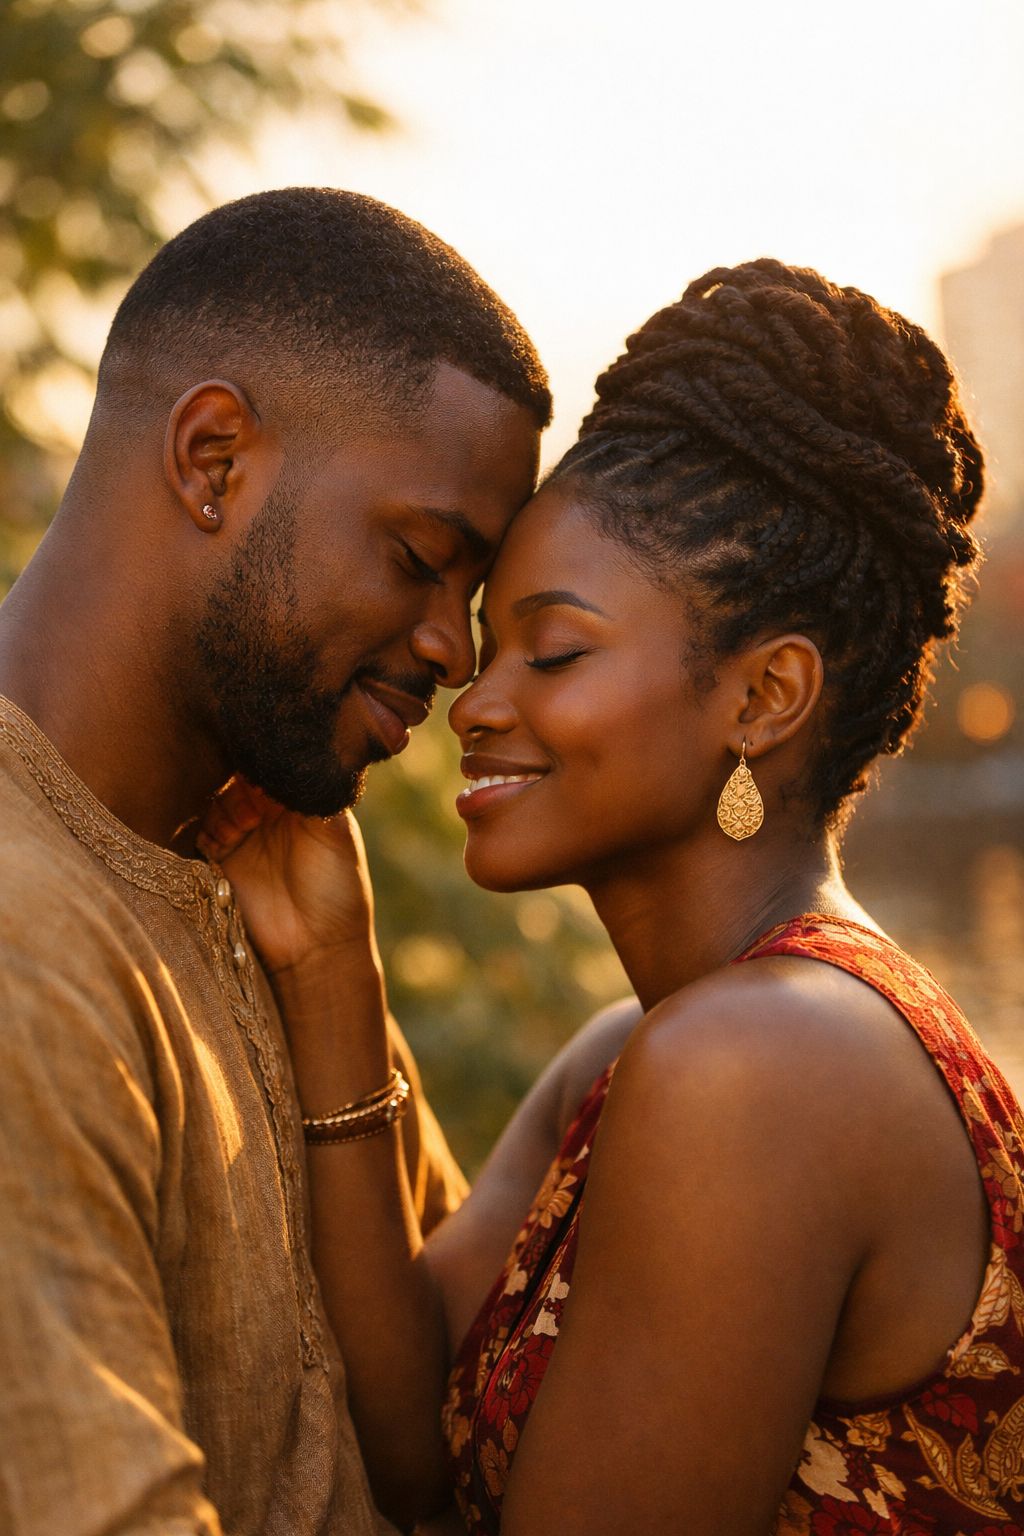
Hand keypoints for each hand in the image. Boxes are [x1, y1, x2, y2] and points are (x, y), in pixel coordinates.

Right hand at [196, 778, 377, 976]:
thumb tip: (287, 755)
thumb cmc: (337, 888)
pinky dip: (210, 827)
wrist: (315, 948)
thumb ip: (312, 789)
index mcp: (300, 799)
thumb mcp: (334, 831)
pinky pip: (201, 829)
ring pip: (218, 799)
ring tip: (246, 825)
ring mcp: (241, 833)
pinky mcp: (217, 858)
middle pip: (240, 776)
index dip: (268, 760)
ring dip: (227, 806)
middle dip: (242, 782)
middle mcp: (269, 812)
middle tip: (255, 798)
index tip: (266, 766)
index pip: (276, 763)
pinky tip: (229, 838)